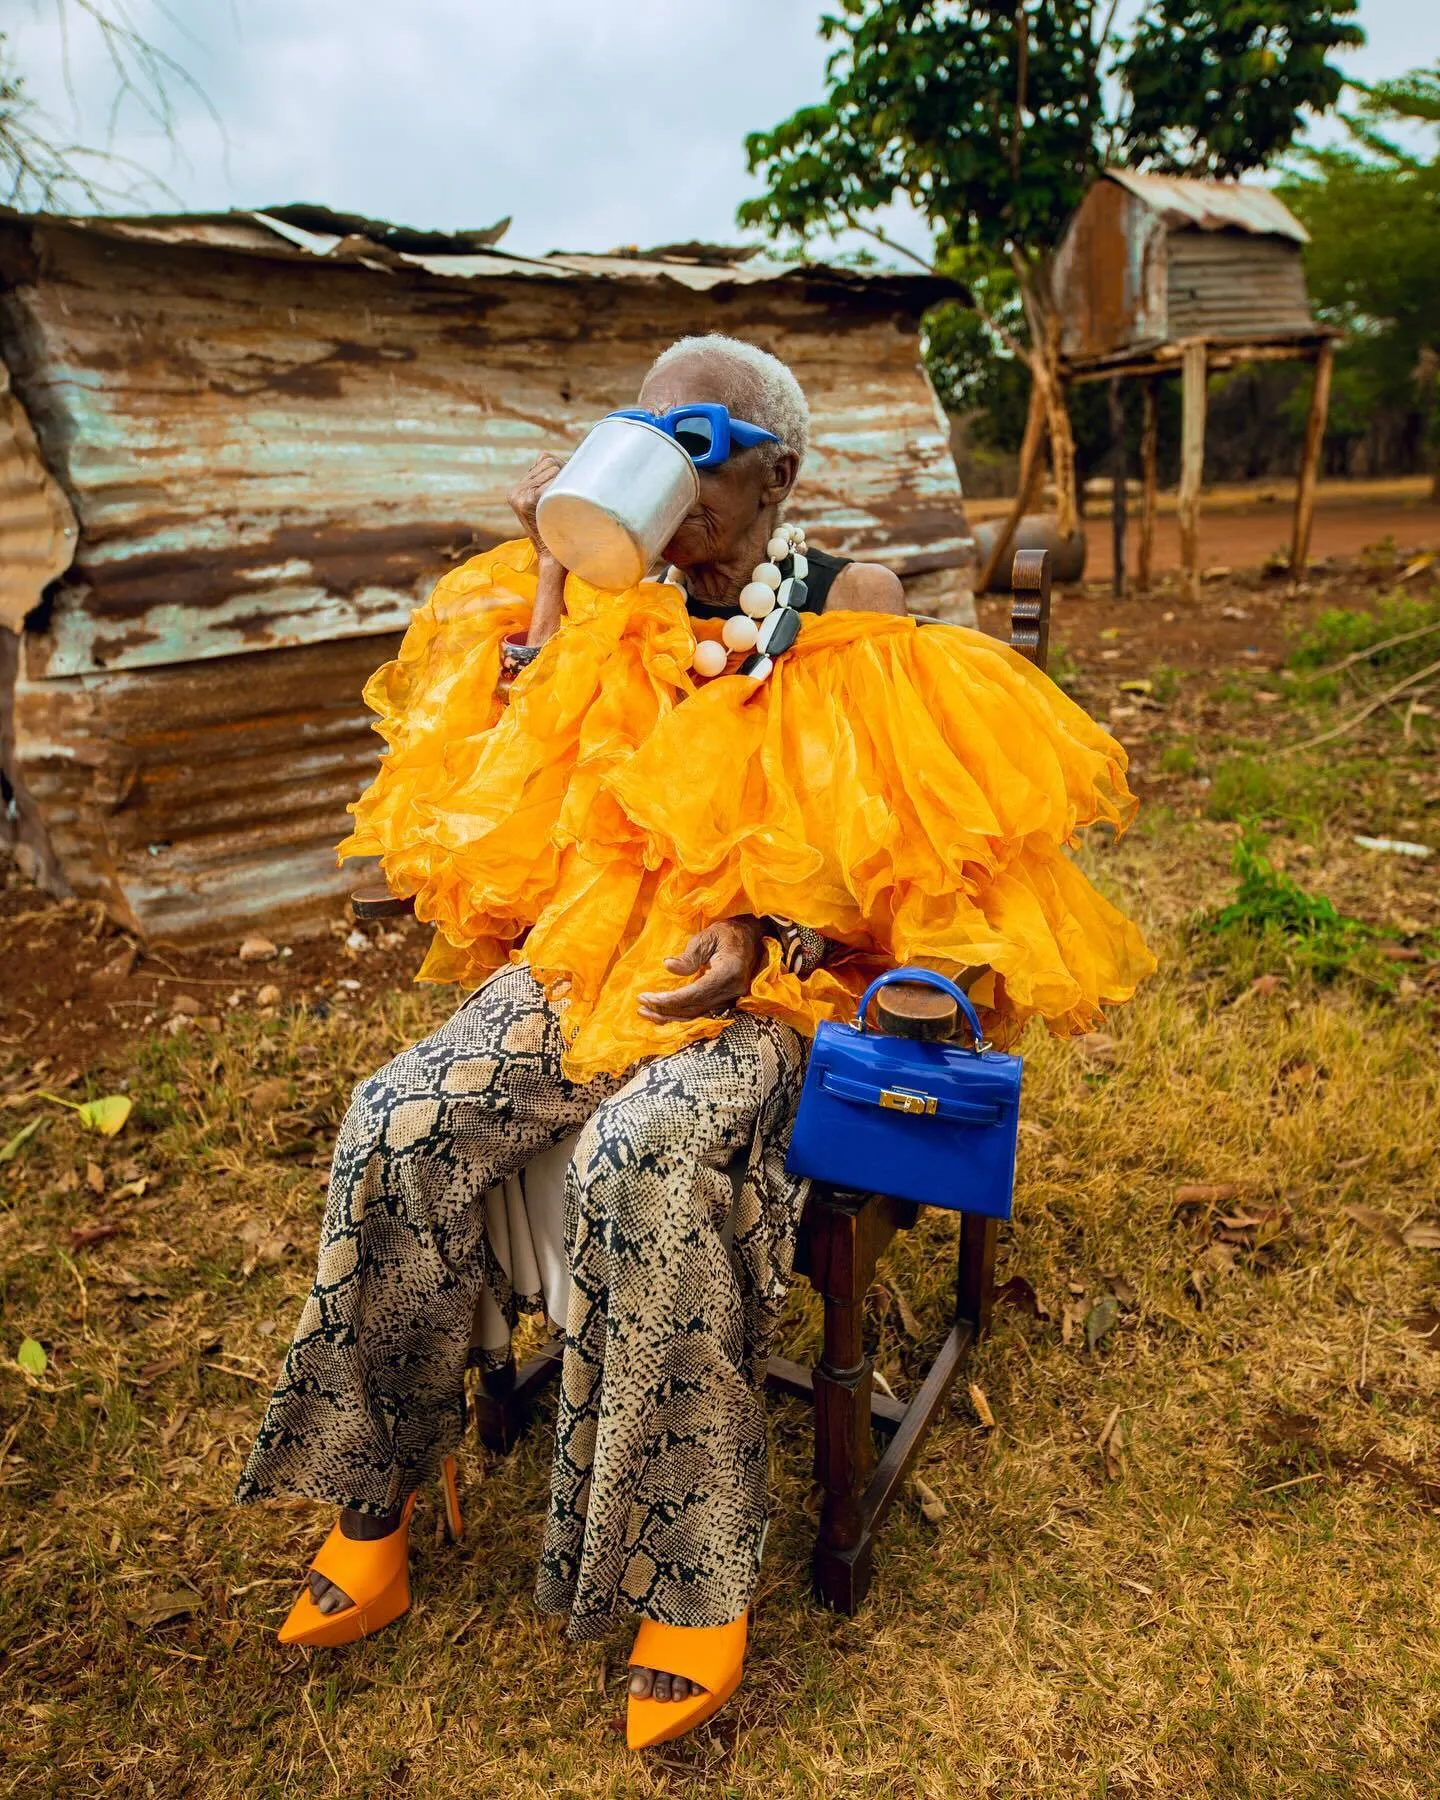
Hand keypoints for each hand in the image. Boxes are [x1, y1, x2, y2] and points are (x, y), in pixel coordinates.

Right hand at [508, 452, 564, 552]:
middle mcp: (516, 492)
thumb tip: (549, 456)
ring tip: (567, 502)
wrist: (554, 561)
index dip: (562, 470)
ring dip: (566, 479)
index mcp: (517, 491)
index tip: (567, 490)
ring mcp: (521, 495)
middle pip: (549, 461)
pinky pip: (554, 478)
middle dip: (565, 474)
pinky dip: (564, 485)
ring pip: (553, 466)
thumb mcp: (548, 505)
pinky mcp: (529, 500)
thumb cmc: (559, 534)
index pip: (544, 459)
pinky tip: (564, 501)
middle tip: (570, 498)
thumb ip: (547, 483)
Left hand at [638, 919, 764, 1021]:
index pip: (695, 994)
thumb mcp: (707, 936)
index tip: (646, 998)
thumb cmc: (728, 933)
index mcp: (728, 973)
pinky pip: (702, 1015)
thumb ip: (689, 955)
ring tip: (646, 1013)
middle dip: (665, 1010)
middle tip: (641, 1005)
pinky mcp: (727, 1002)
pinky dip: (681, 1017)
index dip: (669, 999)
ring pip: (697, 1016)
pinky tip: (664, 1015)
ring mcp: (732, 999)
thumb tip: (668, 966)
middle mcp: (732, 991)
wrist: (753, 938)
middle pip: (694, 1009)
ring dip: (670, 1017)